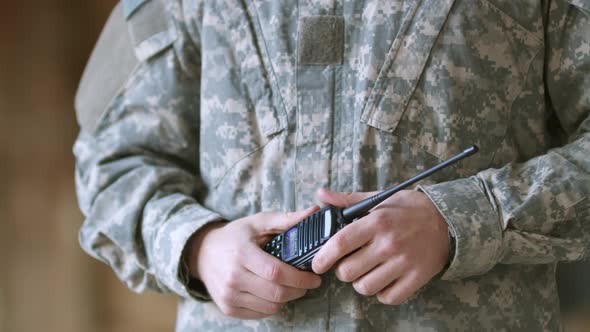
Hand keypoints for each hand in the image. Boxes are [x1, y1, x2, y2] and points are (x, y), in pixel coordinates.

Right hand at [186, 206, 321, 318]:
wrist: (202, 253)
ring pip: (270, 307)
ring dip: (287, 299)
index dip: (300, 278)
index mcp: (242, 254)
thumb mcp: (258, 223)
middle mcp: (233, 278)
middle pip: (276, 293)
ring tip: (292, 287)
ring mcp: (229, 295)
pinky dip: (272, 306)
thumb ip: (286, 219)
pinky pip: (259, 314)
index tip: (315, 278)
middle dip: (299, 290)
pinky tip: (274, 293)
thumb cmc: (235, 236)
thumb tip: (314, 211)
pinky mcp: (228, 308)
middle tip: (308, 283)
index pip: (276, 273)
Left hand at [312, 188, 448, 304]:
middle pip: (348, 271)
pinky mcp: (417, 278)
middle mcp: (389, 243)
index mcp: (377, 222)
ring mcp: (404, 263)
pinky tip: (383, 280)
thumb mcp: (380, 199)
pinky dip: (382, 293)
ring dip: (361, 282)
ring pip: (365, 287)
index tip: (317, 264)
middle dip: (342, 270)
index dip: (322, 258)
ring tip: (366, 271)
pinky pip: (388, 297)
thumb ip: (348, 200)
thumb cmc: (409, 209)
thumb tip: (321, 194)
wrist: (448, 220)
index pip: (340, 244)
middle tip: (349, 263)